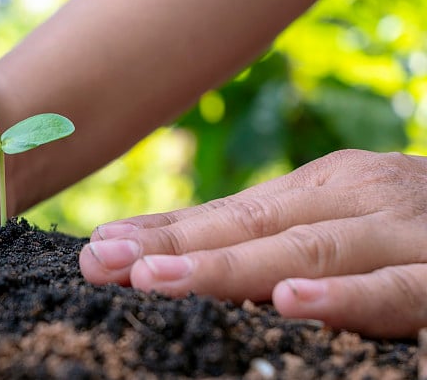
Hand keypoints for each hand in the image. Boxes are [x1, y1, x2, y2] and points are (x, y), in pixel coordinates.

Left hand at [79, 149, 426, 337]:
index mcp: (319, 188)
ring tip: (158, 280)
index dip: (160, 231)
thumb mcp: (334, 219)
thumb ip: (266, 236)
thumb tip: (165, 252)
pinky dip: (343, 298)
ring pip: (307, 254)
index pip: (224, 213)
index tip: (97, 248)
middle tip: (104, 264)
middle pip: (250, 228)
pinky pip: (395, 290)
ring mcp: (402, 233)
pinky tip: (290, 304)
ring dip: (228, 269)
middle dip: (173, 249)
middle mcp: (354, 199)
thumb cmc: (407, 226)